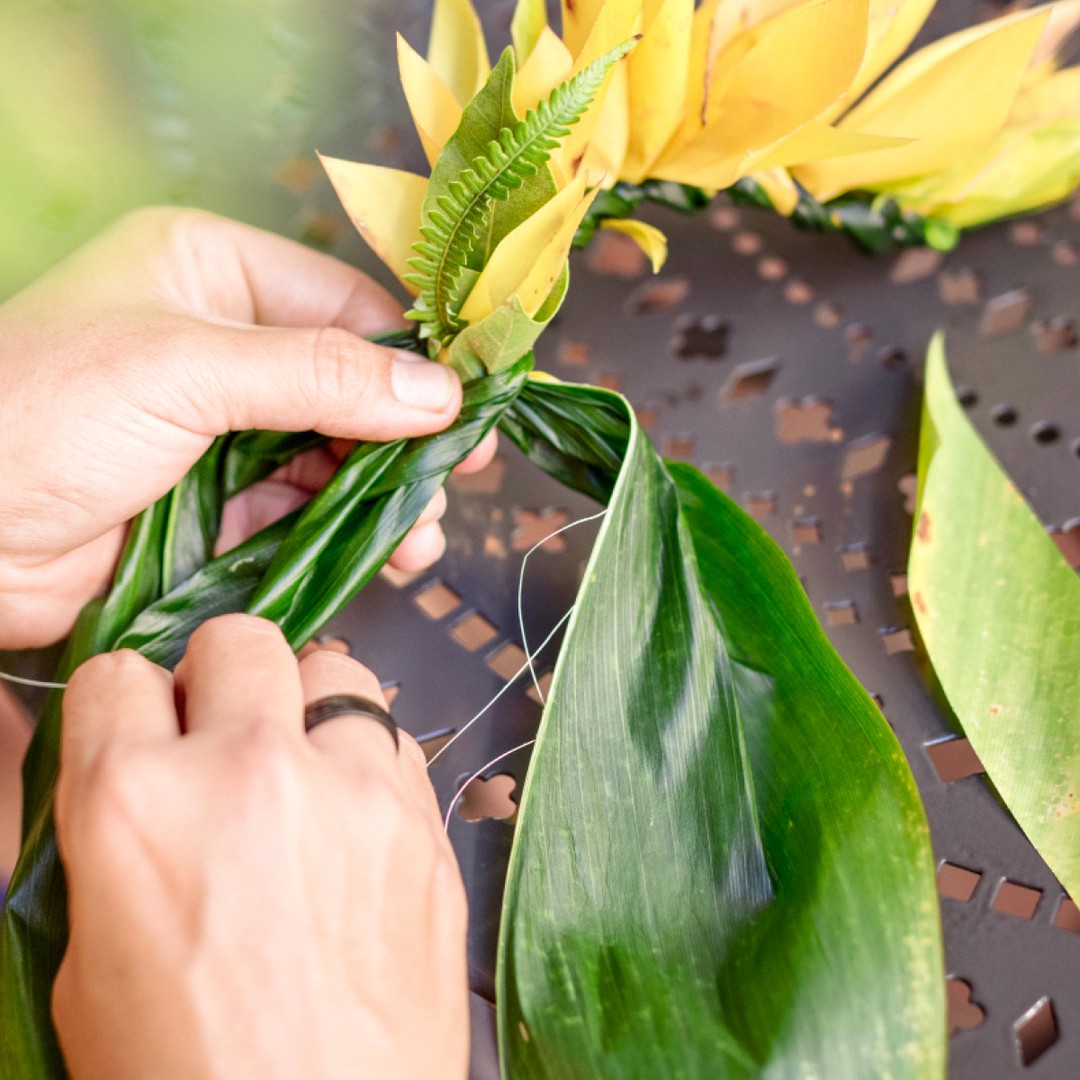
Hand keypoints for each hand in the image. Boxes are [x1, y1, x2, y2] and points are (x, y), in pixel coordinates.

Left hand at [0, 209, 494, 648]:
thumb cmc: (38, 412)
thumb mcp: (186, 370)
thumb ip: (320, 378)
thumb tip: (441, 393)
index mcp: (211, 273)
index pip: (345, 303)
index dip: (415, 354)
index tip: (476, 403)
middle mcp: (224, 343)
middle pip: (351, 386)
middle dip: (405, 437)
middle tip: (457, 480)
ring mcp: (224, 428)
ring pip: (336, 454)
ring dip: (385, 494)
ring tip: (421, 536)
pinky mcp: (219, 502)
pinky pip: (305, 509)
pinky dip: (349, 532)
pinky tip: (389, 554)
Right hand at [52, 614, 468, 1079]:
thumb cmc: (189, 1077)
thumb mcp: (91, 965)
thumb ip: (114, 842)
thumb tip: (139, 778)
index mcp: (136, 804)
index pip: (118, 673)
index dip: (126, 705)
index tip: (141, 729)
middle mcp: (249, 772)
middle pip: (237, 641)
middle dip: (219, 678)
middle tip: (223, 730)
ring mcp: (352, 791)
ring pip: (336, 669)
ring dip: (308, 707)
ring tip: (300, 765)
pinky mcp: (423, 824)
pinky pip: (397, 742)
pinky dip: (369, 762)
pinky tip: (353, 815)